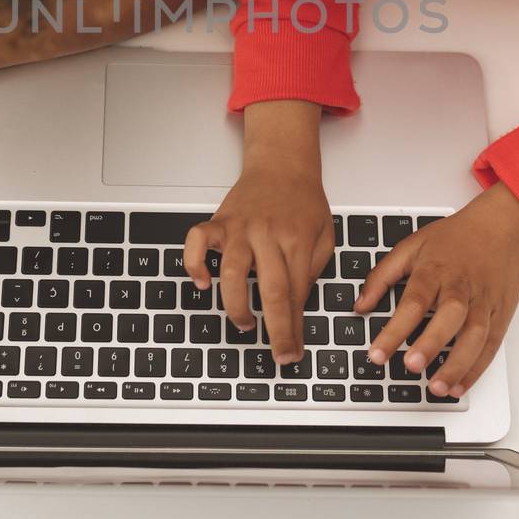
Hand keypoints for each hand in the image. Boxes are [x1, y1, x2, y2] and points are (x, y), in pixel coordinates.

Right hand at [183, 101, 331, 363]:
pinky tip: (202, 282)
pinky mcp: (219, 221)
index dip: (295, 328)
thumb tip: (296, 310)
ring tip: (246, 323)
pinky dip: (194, 264)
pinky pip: (197, 242)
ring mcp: (240, 227)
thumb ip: (312, 271)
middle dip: (275, 329)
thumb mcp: (324, 235)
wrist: (282, 165)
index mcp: (297, 239)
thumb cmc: (304, 203)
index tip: (294, 352)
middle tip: (278, 354)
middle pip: (271, 289)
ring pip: (232, 272)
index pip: (296, 293)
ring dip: (236, 305)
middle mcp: (267, 233)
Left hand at [355, 183, 518, 396]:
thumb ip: (382, 276)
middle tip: (411, 366)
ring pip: (475, 335)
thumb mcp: (411, 246)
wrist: (501, 226)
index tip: (377, 353)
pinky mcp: (501, 314)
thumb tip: (359, 305)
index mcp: (435, 270)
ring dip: (457, 364)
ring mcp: (484, 301)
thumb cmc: (455, 237)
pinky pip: (492, 345)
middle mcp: (461, 286)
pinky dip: (478, 368)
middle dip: (431, 343)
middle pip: (449, 316)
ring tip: (437, 387)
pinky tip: (460, 385)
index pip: (413, 301)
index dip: (394, 330)